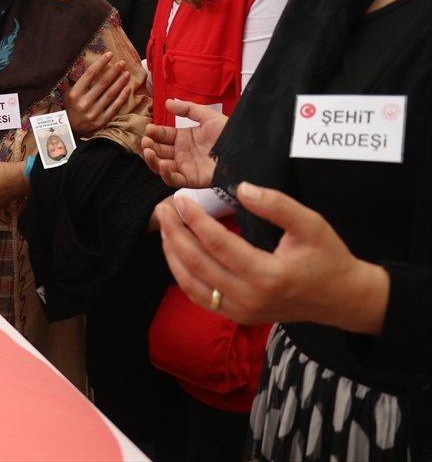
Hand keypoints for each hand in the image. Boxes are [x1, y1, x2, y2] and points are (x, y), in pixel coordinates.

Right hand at [61, 51, 130, 135]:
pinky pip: (114, 107)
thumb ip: (70, 81)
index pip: (89, 75)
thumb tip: (73, 64)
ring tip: (127, 73)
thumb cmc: (70, 108)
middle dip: (113, 71)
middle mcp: (84, 103)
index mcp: (74, 94)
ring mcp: (93, 112)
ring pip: (109, 94)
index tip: (109, 54)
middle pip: (102, 84)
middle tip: (122, 62)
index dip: (100, 63)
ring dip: (120, 83)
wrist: (70, 129)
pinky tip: (128, 88)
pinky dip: (121, 97)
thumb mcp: (66, 94)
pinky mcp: (101, 120)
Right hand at [141, 99, 227, 188]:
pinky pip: (174, 180)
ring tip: (148, 152)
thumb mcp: (208, 117)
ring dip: (152, 160)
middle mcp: (181, 153)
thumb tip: (168, 102)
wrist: (244, 151)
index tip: (149, 129)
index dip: (154, 133)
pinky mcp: (191, 180)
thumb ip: (188, 109)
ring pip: (161, 167)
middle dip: (149, 147)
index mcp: (184, 138)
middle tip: (145, 142)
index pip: (162, 136)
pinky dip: (166, 174)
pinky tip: (164, 165)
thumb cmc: (229, 134)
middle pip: (158, 152)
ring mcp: (185, 167)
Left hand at [157, 183, 388, 333]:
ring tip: (164, 225)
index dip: (194, 219)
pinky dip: (181, 273)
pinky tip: (175, 251)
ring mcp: (241, 311)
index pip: (218, 244)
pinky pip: (199, 296)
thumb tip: (241, 188)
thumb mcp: (311, 224)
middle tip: (163, 208)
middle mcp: (250, 298)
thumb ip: (277, 205)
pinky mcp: (237, 316)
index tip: (180, 198)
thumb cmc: (327, 258)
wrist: (342, 299)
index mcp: (268, 276)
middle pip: (197, 263)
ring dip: (172, 253)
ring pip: (190, 283)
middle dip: (174, 233)